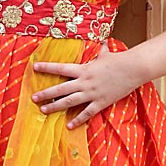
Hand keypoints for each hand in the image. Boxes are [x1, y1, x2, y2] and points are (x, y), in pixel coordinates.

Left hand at [31, 42, 145, 128]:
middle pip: (61, 89)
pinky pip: (87, 113)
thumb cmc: (118, 60)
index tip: (34, 67)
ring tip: (44, 110)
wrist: (133, 69)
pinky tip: (69, 125)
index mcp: (83, 69)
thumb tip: (101, 39)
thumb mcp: (105, 53)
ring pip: (70, 102)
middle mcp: (85, 82)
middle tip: (33, 97)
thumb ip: (100, 49)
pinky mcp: (100, 102)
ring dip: (55, 106)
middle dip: (46, 93)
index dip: (47, 68)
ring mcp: (92, 93)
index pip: (61, 68)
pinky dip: (77, 120)